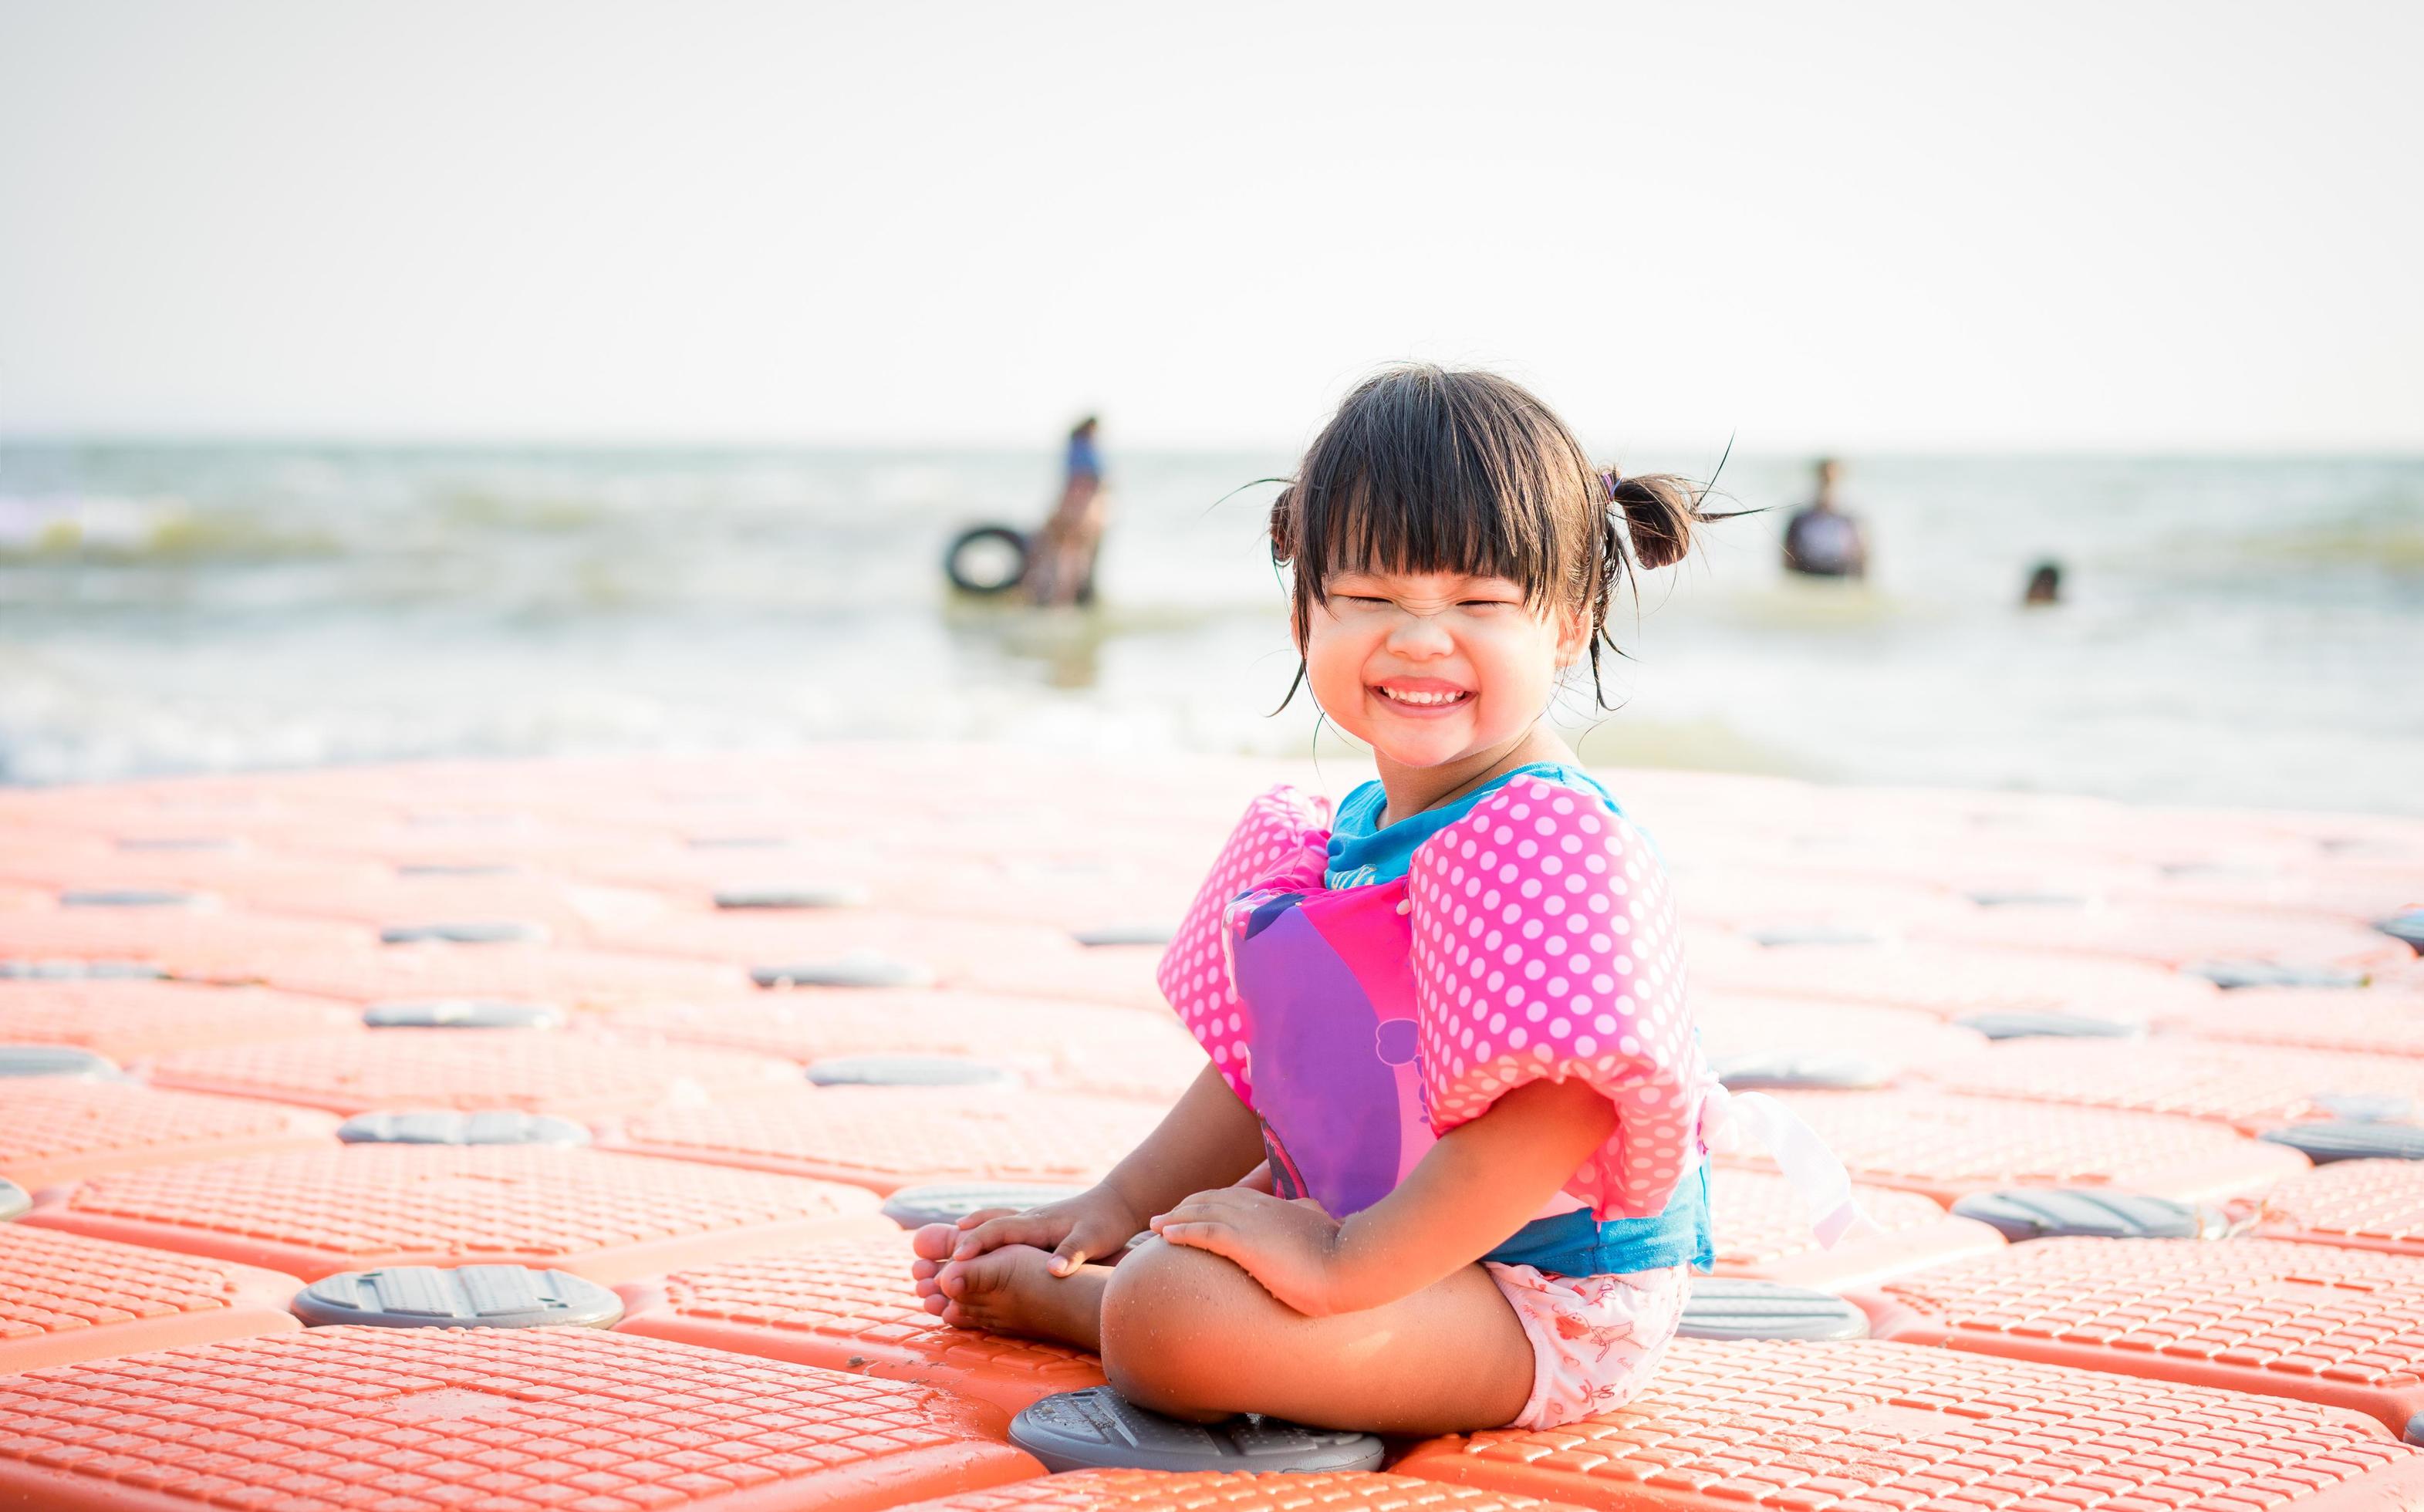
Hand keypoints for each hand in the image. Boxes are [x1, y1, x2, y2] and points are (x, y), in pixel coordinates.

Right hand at [943, 1185, 1147, 1276]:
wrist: (1118, 1201)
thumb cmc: (1106, 1223)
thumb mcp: (1094, 1240)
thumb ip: (1072, 1255)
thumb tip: (1054, 1271)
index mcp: (1038, 1223)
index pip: (998, 1231)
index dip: (976, 1245)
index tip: (956, 1261)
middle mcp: (1029, 1218)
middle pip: (987, 1224)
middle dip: (962, 1239)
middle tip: (939, 1254)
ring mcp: (1031, 1219)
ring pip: (993, 1220)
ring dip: (972, 1230)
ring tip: (950, 1242)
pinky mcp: (1036, 1224)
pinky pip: (1002, 1225)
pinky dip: (985, 1230)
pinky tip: (979, 1238)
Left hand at [1149, 1187, 1343, 1315]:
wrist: (1351, 1266)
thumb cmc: (1343, 1254)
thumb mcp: (1324, 1227)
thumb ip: (1310, 1215)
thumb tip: (1310, 1208)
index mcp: (1277, 1207)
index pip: (1233, 1198)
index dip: (1208, 1203)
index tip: (1191, 1211)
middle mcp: (1260, 1209)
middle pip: (1211, 1200)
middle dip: (1184, 1207)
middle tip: (1163, 1218)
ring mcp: (1251, 1223)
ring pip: (1202, 1212)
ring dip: (1174, 1218)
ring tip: (1154, 1226)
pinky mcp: (1246, 1243)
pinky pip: (1204, 1232)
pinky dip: (1182, 1231)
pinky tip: (1165, 1236)